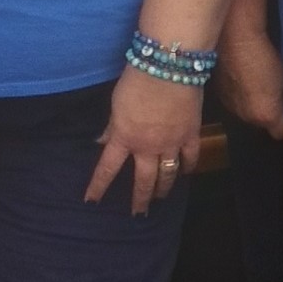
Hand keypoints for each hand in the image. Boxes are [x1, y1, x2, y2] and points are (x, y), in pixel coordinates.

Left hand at [89, 67, 202, 214]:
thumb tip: (102, 140)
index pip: (107, 169)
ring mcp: (171, 143)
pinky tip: (186, 172)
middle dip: (140, 199)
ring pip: (168, 174)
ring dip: (164, 188)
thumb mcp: (116, 104)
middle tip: (138, 214)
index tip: (91, 201)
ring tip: (161, 197)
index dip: (98, 186)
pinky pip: (190, 157)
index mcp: (124, 138)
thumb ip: (112, 126)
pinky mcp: (191, 134)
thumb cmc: (136, 80)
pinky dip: (188, 166)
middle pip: (143, 181)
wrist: (167, 67)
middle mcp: (147, 147)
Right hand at [217, 12, 282, 138]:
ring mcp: (231, 108)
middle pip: (263, 124)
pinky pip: (236, 104)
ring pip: (248, 114)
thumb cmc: (266, 57)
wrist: (236, 39)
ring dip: (254, 105)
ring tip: (259, 84)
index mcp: (266, 115)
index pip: (281, 133)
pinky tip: (245, 80)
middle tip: (276, 94)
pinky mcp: (220, 97)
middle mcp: (247, 118)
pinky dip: (241, 97)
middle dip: (269, 113)